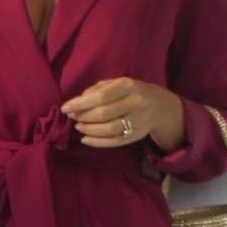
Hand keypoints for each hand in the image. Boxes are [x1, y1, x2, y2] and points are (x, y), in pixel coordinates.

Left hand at [59, 77, 186, 151]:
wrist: (161, 106)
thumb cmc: (133, 92)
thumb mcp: (119, 83)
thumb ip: (99, 88)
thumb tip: (78, 100)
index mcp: (128, 86)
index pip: (101, 96)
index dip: (81, 103)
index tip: (66, 108)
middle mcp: (135, 103)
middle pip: (104, 113)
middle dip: (84, 117)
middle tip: (73, 118)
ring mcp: (138, 121)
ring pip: (109, 129)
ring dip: (89, 130)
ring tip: (79, 127)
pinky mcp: (137, 135)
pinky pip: (115, 141)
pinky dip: (97, 142)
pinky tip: (86, 139)